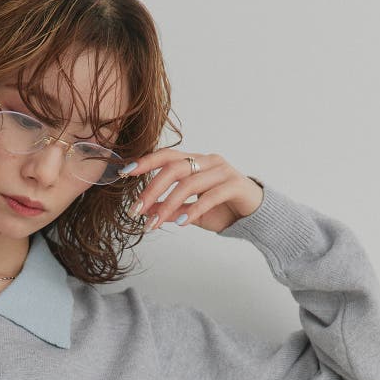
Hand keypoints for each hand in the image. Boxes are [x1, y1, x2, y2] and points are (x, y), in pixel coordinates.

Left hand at [120, 151, 264, 232]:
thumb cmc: (222, 209)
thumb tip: (145, 213)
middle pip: (174, 168)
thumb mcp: (190, 212)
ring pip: (189, 183)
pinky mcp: (235, 184)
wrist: (254, 215)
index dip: (145, 162)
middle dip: (151, 189)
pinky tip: (182, 223)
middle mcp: (208, 161)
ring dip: (168, 204)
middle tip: (135, 209)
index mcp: (196, 162)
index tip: (125, 172)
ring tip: (154, 223)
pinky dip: (194, 209)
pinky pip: (210, 195)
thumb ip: (170, 210)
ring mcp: (222, 171)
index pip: (167, 156)